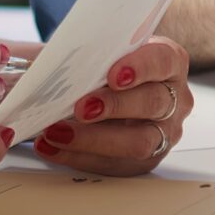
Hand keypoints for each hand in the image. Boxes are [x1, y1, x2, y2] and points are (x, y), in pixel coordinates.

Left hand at [31, 38, 193, 175]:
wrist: (115, 87)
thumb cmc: (110, 65)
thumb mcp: (102, 50)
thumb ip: (84, 51)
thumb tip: (38, 60)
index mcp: (169, 61)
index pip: (162, 61)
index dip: (140, 68)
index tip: (113, 75)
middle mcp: (175, 97)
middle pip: (152, 103)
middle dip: (114, 106)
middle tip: (81, 107)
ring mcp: (165, 131)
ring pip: (139, 141)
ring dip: (95, 139)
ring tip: (57, 132)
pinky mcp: (147, 159)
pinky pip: (117, 164)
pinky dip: (80, 157)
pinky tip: (53, 147)